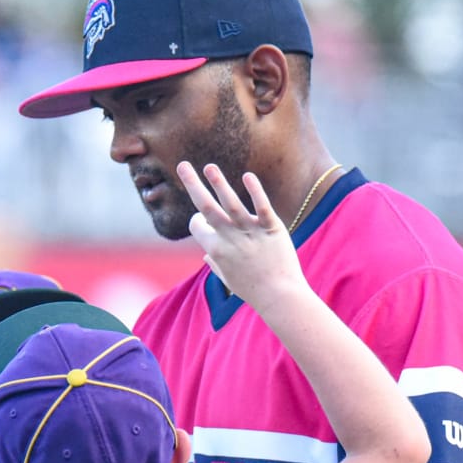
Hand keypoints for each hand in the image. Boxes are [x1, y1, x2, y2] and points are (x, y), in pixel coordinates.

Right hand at [176, 161, 305, 309]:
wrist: (280, 297)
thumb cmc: (253, 290)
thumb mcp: (229, 279)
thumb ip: (215, 265)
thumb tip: (206, 256)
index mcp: (215, 250)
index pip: (197, 225)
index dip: (196, 219)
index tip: (201, 217)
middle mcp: (229, 239)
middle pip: (206, 207)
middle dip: (191, 184)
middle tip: (182, 164)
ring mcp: (250, 232)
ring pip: (231, 203)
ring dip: (218, 182)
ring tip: (209, 166)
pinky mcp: (272, 228)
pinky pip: (262, 206)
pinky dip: (255, 191)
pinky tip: (247, 176)